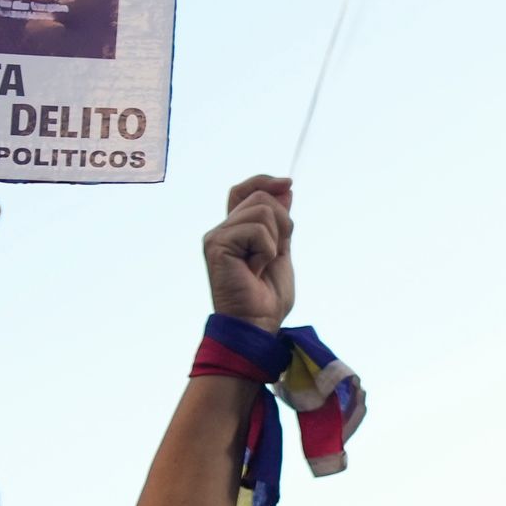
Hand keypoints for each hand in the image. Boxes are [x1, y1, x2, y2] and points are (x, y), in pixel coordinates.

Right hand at [203, 175, 294, 325]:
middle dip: (282, 223)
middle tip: (273, 256)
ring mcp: (217, 236)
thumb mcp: (281, 250)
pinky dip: (267, 250)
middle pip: (261, 198)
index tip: (288, 184)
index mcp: (235, 231)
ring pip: (262, 210)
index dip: (264, 181)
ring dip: (275, 240)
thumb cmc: (267, 297)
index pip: (243, 190)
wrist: (257, 324)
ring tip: (261, 265)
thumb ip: (280, 222)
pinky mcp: (217, 244)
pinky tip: (255, 270)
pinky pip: (258, 230)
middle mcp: (222, 230)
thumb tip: (284, 188)